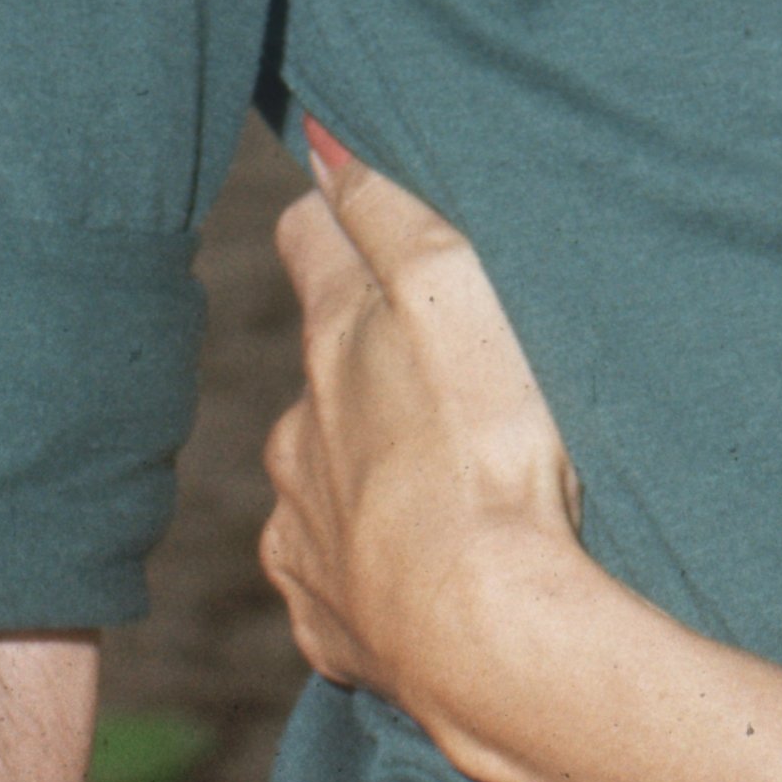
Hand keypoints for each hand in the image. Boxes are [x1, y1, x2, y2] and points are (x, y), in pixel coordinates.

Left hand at [261, 127, 608, 781]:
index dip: (331, 217)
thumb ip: (387, 213)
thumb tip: (322, 144)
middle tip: (439, 379)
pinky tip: (422, 573)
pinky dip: (371, 566)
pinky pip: (338, 580)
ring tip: (442, 488)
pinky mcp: (327, 622)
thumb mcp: (449, 294)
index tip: (350, 208)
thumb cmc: (485, 448)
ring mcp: (304, 534)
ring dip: (367, 473)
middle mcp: (297, 436)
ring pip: (324, 479)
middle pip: (322, 372)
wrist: (483, 636)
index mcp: (334, 346)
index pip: (308, 240)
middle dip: (364, 367)